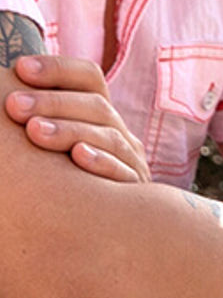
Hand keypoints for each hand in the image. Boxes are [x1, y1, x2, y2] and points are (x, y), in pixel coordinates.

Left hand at [7, 55, 147, 182]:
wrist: (102, 228)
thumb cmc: (61, 179)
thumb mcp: (53, 143)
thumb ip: (37, 119)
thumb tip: (8, 86)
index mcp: (97, 112)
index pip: (88, 77)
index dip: (58, 69)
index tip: (20, 68)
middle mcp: (117, 130)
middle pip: (95, 105)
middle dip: (52, 103)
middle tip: (13, 106)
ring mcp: (130, 158)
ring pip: (107, 135)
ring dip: (70, 130)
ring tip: (35, 132)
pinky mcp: (134, 187)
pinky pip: (122, 171)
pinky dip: (101, 162)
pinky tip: (78, 157)